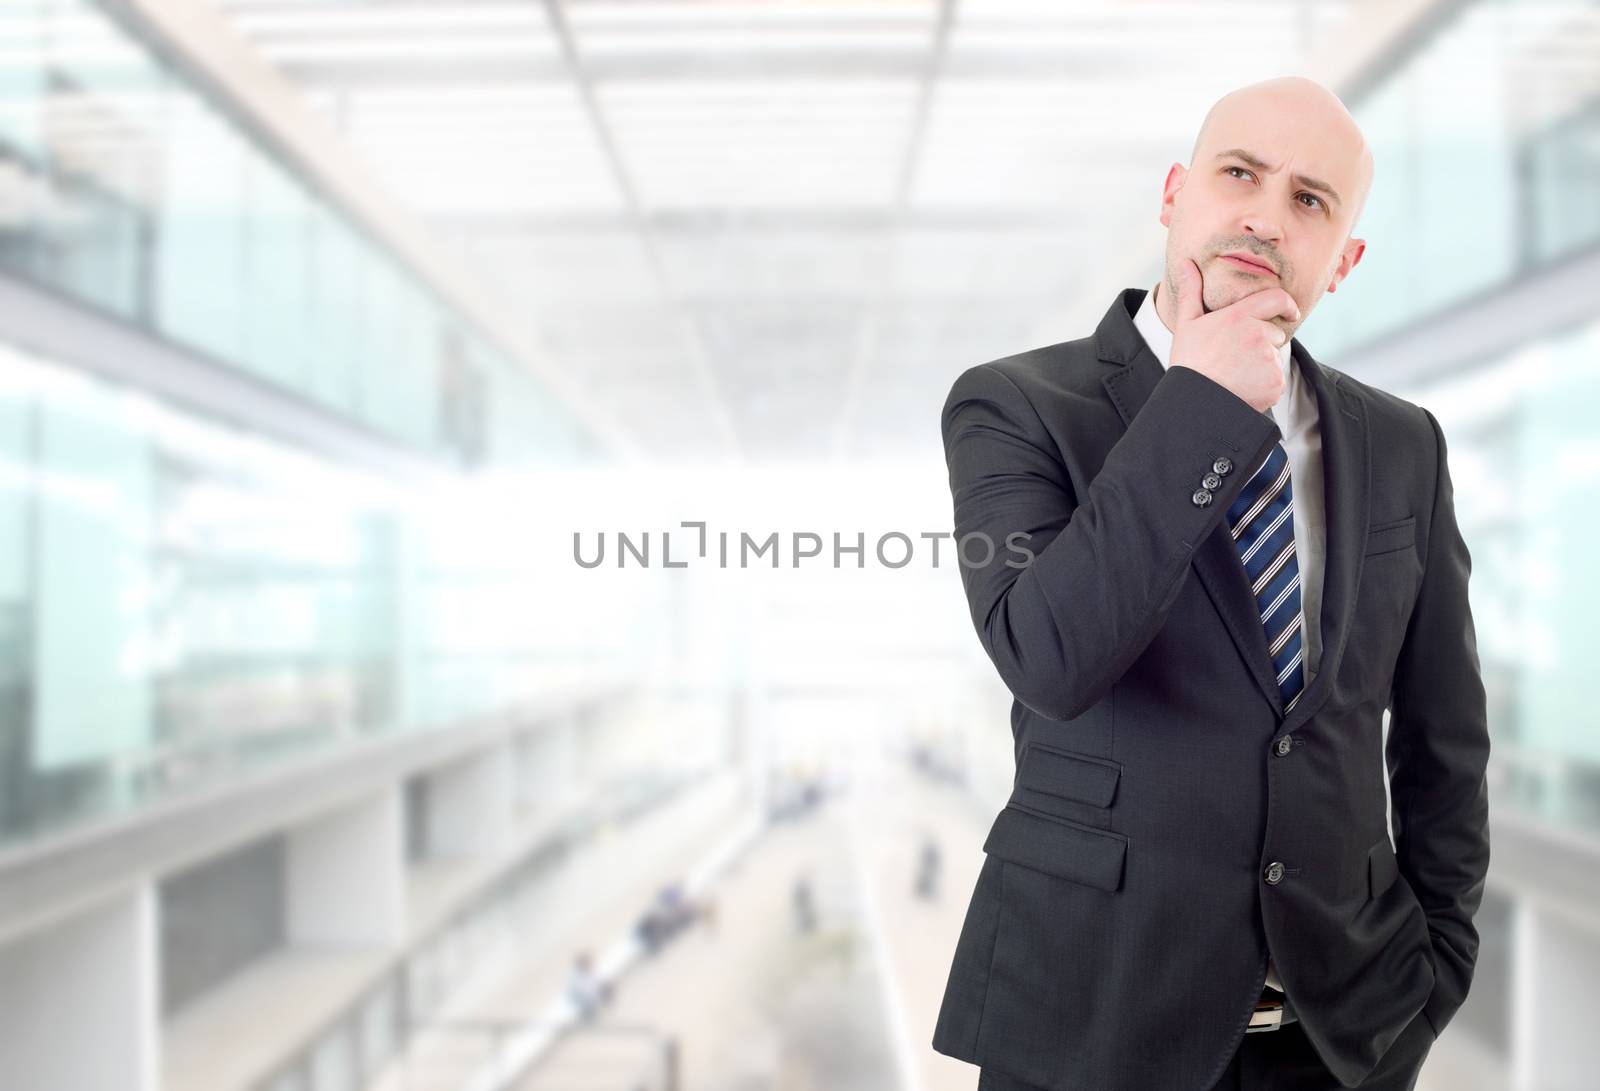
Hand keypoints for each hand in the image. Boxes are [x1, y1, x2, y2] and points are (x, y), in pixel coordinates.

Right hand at [1167, 257, 1299, 412]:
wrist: (1194, 402)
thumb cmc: (1188, 363)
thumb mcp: (1187, 324)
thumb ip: (1192, 291)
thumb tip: (1187, 263)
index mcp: (1238, 316)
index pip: (1276, 298)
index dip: (1287, 304)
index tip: (1290, 311)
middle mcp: (1257, 334)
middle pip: (1274, 334)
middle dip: (1263, 344)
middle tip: (1236, 359)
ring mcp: (1267, 358)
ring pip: (1274, 359)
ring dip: (1262, 367)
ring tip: (1236, 377)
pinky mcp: (1274, 382)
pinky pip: (1276, 381)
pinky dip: (1264, 388)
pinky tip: (1243, 390)